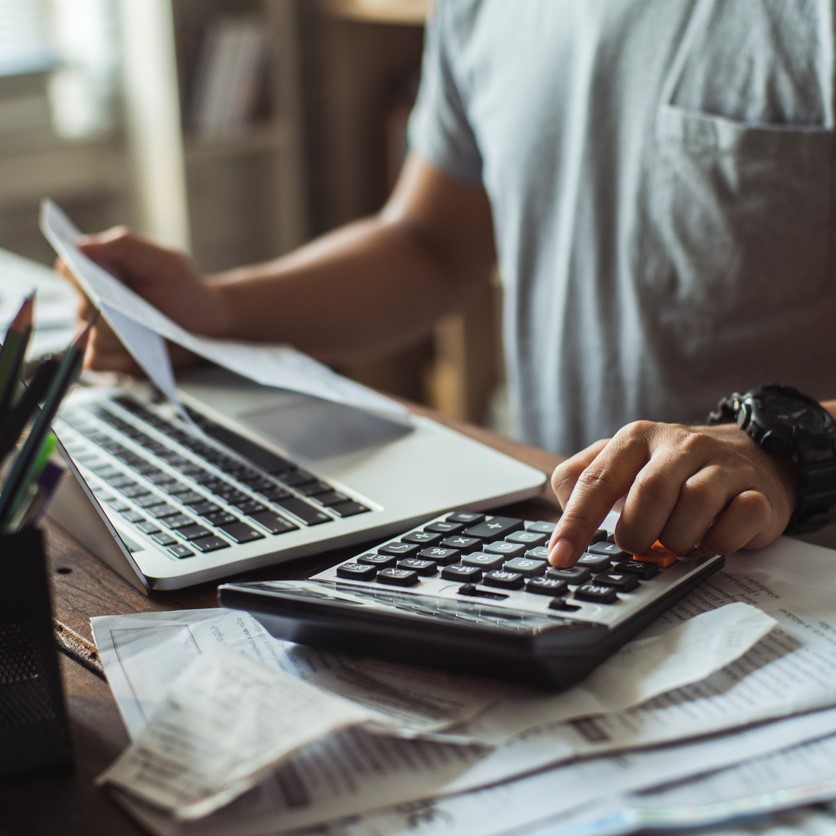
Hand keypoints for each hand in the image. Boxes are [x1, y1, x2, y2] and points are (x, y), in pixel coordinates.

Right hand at [56, 227, 227, 372]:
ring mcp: (99, 332)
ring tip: (144, 331)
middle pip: (80, 309)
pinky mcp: (111, 358)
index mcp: (100, 273)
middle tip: (130, 310)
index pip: (69, 270)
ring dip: (113, 336)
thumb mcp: (163, 261)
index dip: (78, 275)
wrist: (209, 322)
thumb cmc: (185, 288)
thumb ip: (124, 246)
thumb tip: (79, 246)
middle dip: (104, 311)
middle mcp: (92, 303)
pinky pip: (96, 361)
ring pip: (86, 338)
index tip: (98, 281)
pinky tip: (139, 352)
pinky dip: (115, 358)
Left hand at [547, 420, 797, 566]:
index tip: (561, 556)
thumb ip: (583, 482)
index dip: (576, 522)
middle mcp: (679, 444)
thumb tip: (560, 520)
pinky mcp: (758, 491)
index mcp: (636, 438)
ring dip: (678, 539)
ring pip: (694, 506)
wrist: (752, 456)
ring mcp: (722, 465)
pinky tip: (711, 541)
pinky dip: (719, 542)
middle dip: (637, 532)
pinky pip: (738, 520)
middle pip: (649, 493)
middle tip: (638, 545)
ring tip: (675, 541)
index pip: (596, 480)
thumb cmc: (672, 471)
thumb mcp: (623, 465)